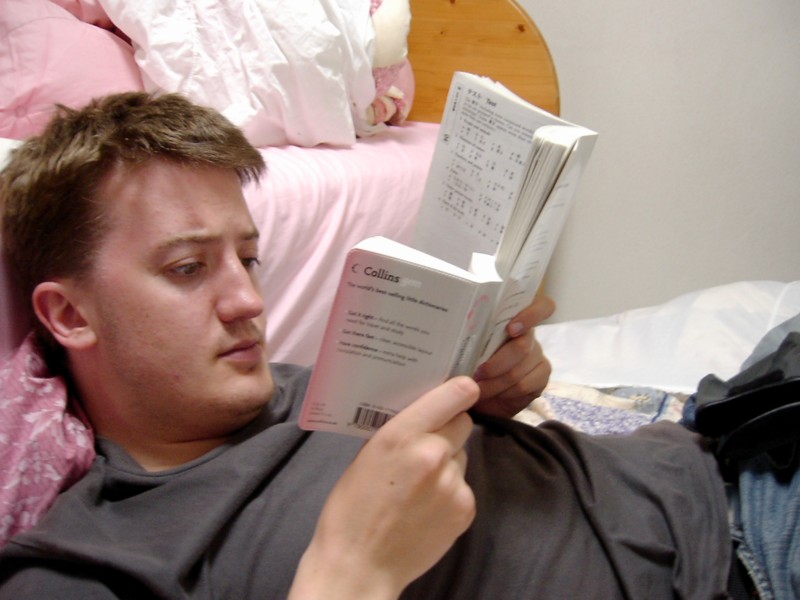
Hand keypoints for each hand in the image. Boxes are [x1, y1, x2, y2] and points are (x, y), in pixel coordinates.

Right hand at [290, 376, 478, 599]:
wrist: (359, 565)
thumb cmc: (352, 508)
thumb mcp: (367, 455)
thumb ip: (399, 431)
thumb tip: (423, 413)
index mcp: (402, 435)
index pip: (455, 395)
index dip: (461, 390)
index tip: (463, 388)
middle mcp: (433, 455)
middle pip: (463, 423)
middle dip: (449, 428)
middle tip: (429, 444)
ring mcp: (453, 484)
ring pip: (462, 456)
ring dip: (448, 463)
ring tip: (420, 485)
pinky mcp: (465, 509)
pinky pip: (463, 486)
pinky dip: (450, 492)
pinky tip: (427, 507)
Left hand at [471, 294, 554, 418]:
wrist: (483, 394)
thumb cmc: (472, 364)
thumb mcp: (469, 348)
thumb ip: (473, 337)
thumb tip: (459, 331)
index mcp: (513, 319)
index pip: (541, 306)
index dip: (531, 315)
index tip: (511, 329)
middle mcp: (530, 336)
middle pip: (522, 346)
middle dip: (496, 364)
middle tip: (477, 373)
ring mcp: (538, 356)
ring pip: (519, 369)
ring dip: (496, 382)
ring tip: (479, 388)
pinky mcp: (542, 376)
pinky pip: (524, 385)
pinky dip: (505, 392)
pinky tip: (495, 394)